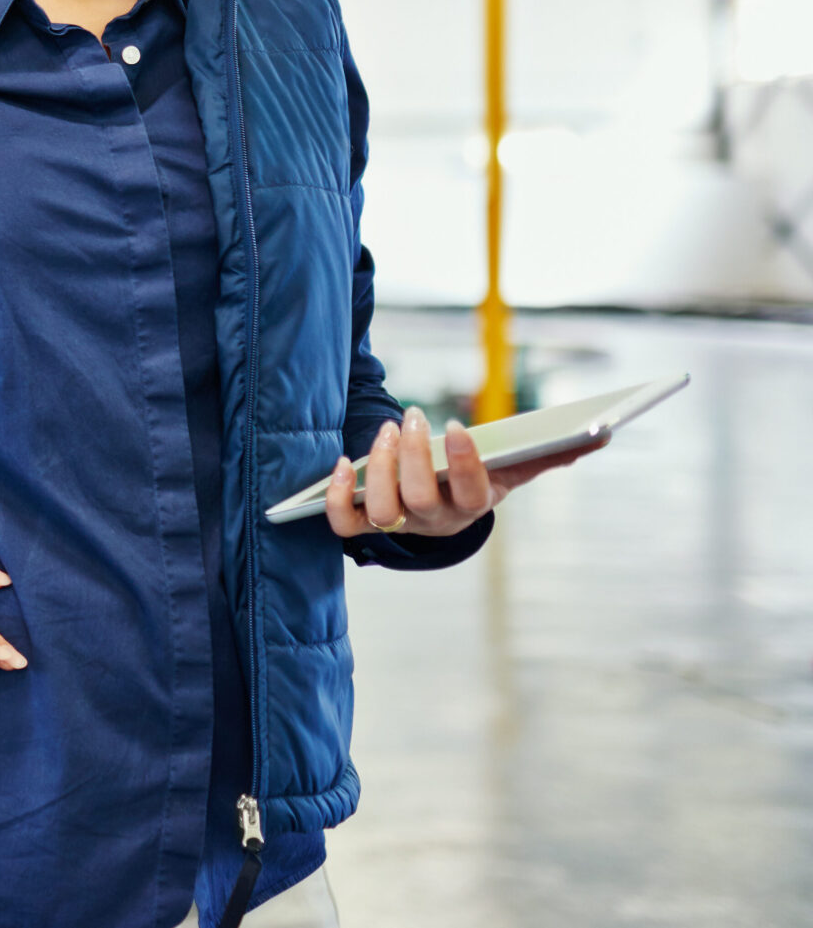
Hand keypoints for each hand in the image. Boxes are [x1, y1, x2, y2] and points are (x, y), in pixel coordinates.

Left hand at [326, 405, 605, 539]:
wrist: (436, 507)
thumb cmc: (474, 478)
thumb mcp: (511, 468)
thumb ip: (549, 452)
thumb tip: (601, 436)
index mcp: (472, 506)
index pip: (472, 494)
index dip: (462, 463)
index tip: (455, 427)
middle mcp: (434, 521)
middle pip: (420, 500)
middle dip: (413, 456)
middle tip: (414, 415)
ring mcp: (398, 523)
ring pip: (382, 509)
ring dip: (378, 467)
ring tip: (387, 429)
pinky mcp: (363, 521)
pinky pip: (344, 522)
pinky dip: (336, 496)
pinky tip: (340, 462)